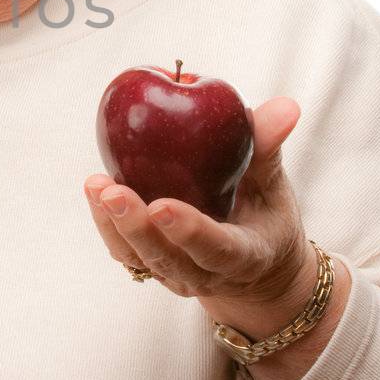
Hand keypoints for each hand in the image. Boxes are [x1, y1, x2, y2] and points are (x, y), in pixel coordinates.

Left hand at [83, 96, 310, 306]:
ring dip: (113, 225)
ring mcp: (174, 274)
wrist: (253, 268)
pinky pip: (124, 251)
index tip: (161, 207)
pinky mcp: (151, 266)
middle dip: (137, 228)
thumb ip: (268, 148)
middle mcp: (205, 274)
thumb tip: (287, 106)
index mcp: (244, 256)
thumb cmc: (264, 215)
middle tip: (112, 193)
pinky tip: (93, 190)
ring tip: (95, 187)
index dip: (189, 231)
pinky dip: (105, 223)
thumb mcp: (274, 185)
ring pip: (139, 258)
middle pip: (167, 259)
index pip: (215, 249)